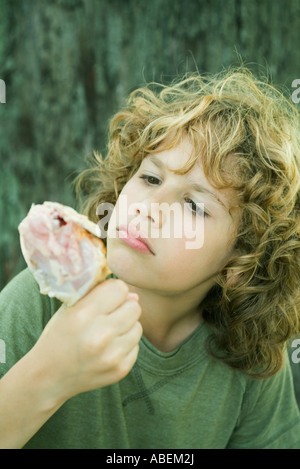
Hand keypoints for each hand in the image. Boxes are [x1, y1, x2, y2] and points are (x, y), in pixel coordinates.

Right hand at [30, 279, 142, 402]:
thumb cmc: (59, 335)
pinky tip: (108, 348)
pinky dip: (125, 345)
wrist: (48, 377)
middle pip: (134, 307)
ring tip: (107, 333)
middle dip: (123, 308)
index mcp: (85, 314)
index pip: (120, 288)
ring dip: (126, 327)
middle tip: (108, 316)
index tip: (106, 298)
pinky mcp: (120, 370)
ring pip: (138, 327)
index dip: (113, 291)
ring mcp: (112, 355)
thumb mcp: (70, 308)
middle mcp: (100, 334)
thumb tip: (134, 296)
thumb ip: (99, 295)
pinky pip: (136, 346)